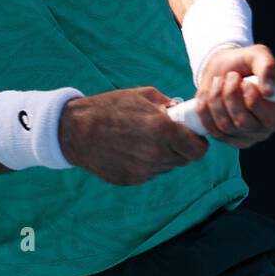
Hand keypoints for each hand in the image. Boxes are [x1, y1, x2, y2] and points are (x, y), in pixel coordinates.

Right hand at [58, 86, 209, 185]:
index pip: (199, 150)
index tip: (192, 136)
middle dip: (181, 147)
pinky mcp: (132, 180)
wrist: (76, 131)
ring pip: (167, 166)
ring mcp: (144, 170)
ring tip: (143, 139)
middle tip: (168, 134)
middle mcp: (156, 154)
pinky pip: (150, 172)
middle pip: (185, 159)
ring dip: (164, 155)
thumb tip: (183, 112)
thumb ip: (168, 105)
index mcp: (162, 130)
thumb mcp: (143, 95)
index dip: (198, 142)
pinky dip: (146, 162)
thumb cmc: (109, 107)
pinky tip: (131, 149)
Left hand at [195, 44, 274, 148]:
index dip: (255, 103)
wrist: (222, 70)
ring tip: (219, 81)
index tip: (245, 83)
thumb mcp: (258, 55)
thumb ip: (267, 66)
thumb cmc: (245, 63)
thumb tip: (269, 92)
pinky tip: (209, 94)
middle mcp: (272, 126)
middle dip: (231, 96)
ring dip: (217, 99)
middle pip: (245, 123)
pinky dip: (206, 110)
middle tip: (231, 76)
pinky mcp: (231, 139)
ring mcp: (251, 136)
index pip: (272, 119)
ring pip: (227, 126)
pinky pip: (213, 131)